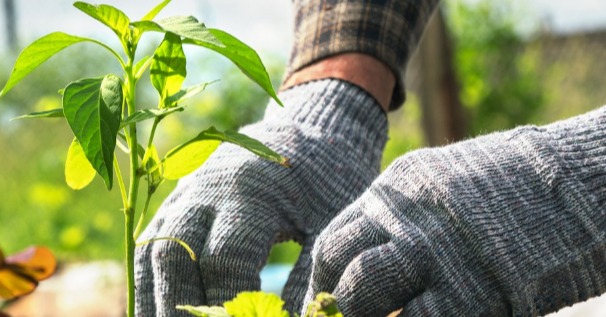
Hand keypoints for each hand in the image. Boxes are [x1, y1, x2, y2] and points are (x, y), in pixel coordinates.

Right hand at [134, 79, 388, 315]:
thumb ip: (310, 278)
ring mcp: (186, 194)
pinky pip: (150, 245)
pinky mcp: (177, 202)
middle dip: (178, 306)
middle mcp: (208, 191)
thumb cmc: (330, 181)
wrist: (309, 128)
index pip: (224, 259)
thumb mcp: (333, 227)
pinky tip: (155, 313)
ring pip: (153, 251)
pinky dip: (149, 282)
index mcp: (252, 192)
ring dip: (155, 299)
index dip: (227, 303)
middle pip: (176, 254)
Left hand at [307, 108, 605, 315]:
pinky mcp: (470, 294)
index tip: (326, 300)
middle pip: (343, 274)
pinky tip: (431, 316)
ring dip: (370, 316)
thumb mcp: (445, 183)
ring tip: (393, 315)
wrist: (583, 183)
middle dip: (341, 305)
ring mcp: (434, 258)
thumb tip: (375, 253)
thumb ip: (405, 215)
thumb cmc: (520, 186)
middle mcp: (404, 223)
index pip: (334, 244)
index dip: (326, 279)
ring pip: (365, 300)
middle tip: (352, 316)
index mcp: (395, 193)